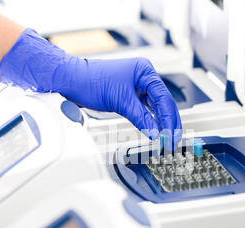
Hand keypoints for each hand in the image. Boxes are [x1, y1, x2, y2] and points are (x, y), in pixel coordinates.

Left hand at [0, 29, 181, 146]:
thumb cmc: (91, 81)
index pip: (164, 97)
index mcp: (145, 71)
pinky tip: (155, 130)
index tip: (171, 134)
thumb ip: (140, 117)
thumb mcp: (120, 101)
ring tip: (166, 138)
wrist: (71, 80)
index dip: (169, 118)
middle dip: (168, 122)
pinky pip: (144, 109)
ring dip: (160, 122)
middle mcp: (143, 77)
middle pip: (163, 102)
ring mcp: (136, 86)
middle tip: (172, 140)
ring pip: (155, 107)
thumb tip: (155, 132)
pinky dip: (149, 120)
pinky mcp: (129, 95)